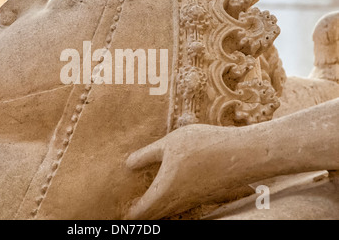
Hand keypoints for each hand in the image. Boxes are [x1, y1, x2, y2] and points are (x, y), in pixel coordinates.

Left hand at [125, 124, 240, 218]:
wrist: (243, 154)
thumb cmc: (203, 146)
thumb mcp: (168, 144)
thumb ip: (146, 155)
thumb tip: (127, 165)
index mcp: (164, 192)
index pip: (140, 213)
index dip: (127, 214)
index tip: (117, 211)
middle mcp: (178, 202)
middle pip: (153, 215)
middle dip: (139, 212)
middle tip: (126, 206)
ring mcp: (193, 200)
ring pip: (167, 210)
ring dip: (154, 206)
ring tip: (142, 197)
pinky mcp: (204, 195)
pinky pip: (180, 203)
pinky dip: (168, 200)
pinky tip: (167, 186)